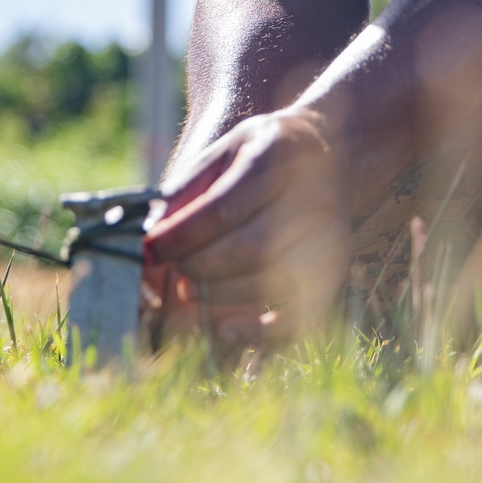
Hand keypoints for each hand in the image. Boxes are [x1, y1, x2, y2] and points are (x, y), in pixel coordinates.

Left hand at [143, 109, 350, 346]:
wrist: (327, 149)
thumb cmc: (261, 154)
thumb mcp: (223, 152)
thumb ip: (187, 191)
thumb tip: (149, 237)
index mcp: (276, 156)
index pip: (225, 209)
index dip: (181, 237)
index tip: (148, 249)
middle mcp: (312, 197)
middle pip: (252, 249)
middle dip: (199, 267)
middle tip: (174, 268)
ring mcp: (329, 238)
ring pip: (273, 283)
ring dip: (220, 295)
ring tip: (191, 287)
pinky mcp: (333, 272)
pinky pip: (302, 318)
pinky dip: (262, 333)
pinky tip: (227, 329)